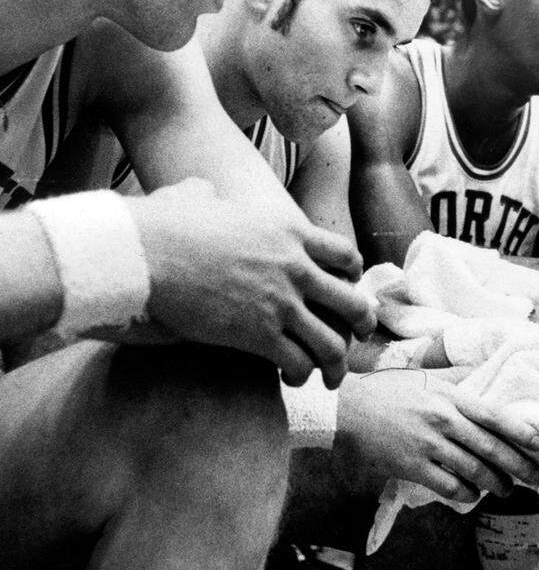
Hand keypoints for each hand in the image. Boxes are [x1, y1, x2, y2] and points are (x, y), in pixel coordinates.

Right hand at [130, 178, 376, 387]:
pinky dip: (300, 373)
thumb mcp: (199, 197)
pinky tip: (292, 379)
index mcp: (290, 231)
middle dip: (362, 323)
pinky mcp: (258, 334)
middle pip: (352, 301)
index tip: (349, 286)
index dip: (353, 274)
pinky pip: (298, 361)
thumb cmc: (163, 223)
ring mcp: (280, 302)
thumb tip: (199, 190)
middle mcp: (295, 267)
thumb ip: (213, 195)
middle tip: (359, 336)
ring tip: (332, 376)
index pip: (346, 254)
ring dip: (336, 363)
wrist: (145, 252)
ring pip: (332, 341)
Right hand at [334, 368, 538, 502]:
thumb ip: (455, 383)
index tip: (538, 443)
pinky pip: (449, 485)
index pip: (493, 414)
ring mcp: (428, 444)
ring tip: (506, 489)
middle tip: (532, 476)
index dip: (519, 430)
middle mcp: (442, 419)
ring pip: (473, 470)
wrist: (348, 408)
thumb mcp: (426, 379)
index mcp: (449, 396)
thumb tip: (483, 381)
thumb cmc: (389, 392)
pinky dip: (466, 493)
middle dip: (516, 464)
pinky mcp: (412, 465)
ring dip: (495, 483)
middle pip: (489, 447)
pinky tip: (473, 494)